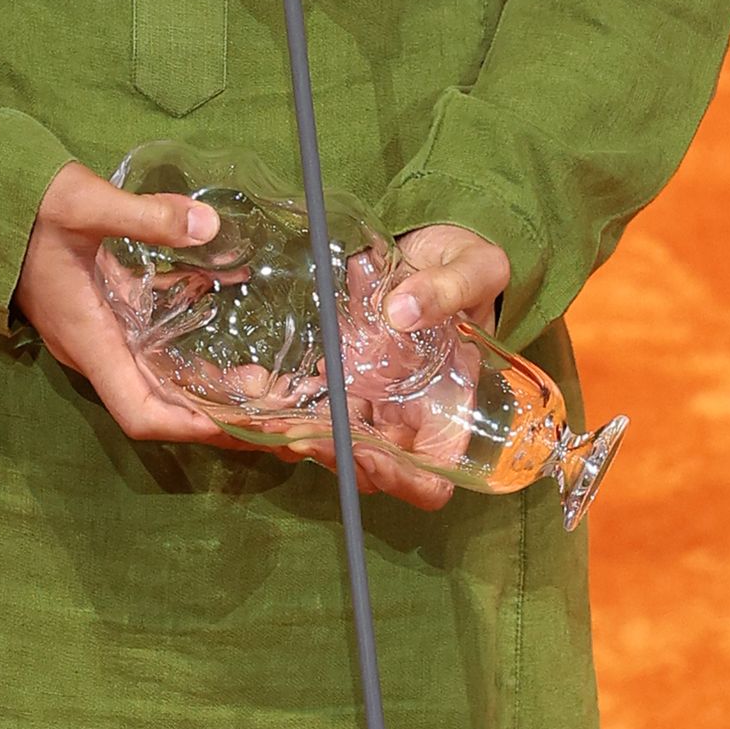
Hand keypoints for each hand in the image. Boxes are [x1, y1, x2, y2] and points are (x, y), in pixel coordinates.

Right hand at [13, 163, 240, 449]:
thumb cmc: (25, 206)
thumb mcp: (84, 204)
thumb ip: (146, 216)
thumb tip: (209, 225)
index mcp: (88, 339)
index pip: (140, 411)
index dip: (190, 425)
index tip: (241, 423)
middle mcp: (93, 346)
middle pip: (157, 401)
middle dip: (211, 411)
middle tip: (269, 408)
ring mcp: (95, 327)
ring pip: (155, 370)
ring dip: (201, 377)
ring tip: (256, 374)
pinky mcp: (98, 304)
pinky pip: (146, 333)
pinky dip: (182, 328)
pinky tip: (213, 295)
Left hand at [287, 221, 511, 511]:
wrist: (430, 249)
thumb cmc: (467, 267)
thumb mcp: (476, 268)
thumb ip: (447, 289)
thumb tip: (401, 312)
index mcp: (451, 411)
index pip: (430, 480)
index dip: (400, 479)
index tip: (367, 451)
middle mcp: (406, 416)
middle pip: (368, 465)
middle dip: (329, 454)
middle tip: (294, 430)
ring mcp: (369, 398)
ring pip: (331, 438)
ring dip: (297, 434)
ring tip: (266, 415)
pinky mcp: (338, 374)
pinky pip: (309, 399)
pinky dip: (282, 400)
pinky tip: (253, 387)